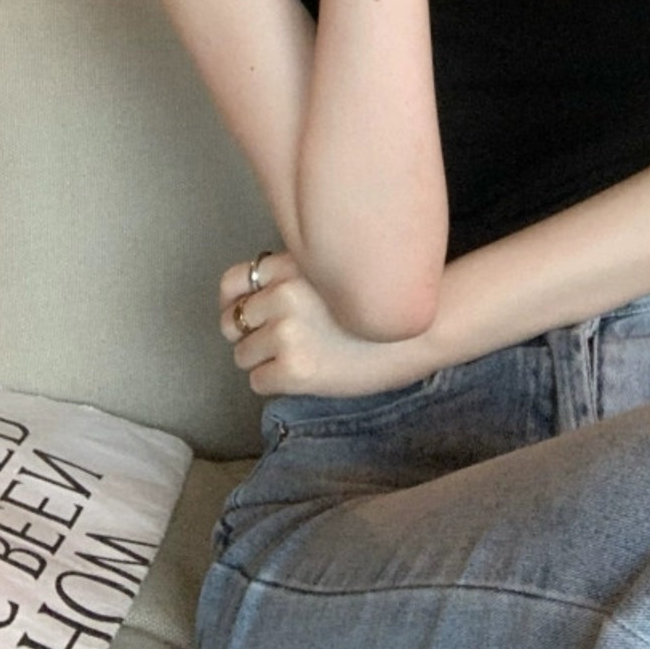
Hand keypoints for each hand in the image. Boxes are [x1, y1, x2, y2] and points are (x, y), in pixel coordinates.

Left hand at [220, 253, 436, 397]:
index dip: (237, 302)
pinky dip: (275, 382)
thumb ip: (293, 276)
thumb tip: (254, 300)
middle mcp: (284, 295)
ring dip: (264, 360)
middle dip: (250, 335)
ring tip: (299, 358)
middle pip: (232, 322)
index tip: (249, 314)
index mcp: (291, 266)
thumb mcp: (329, 271)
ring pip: (242, 355)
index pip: (232, 283)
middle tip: (278, 343)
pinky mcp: (294, 369)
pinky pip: (258, 382)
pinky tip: (305, 374)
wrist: (417, 333)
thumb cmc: (377, 303)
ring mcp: (287, 332)